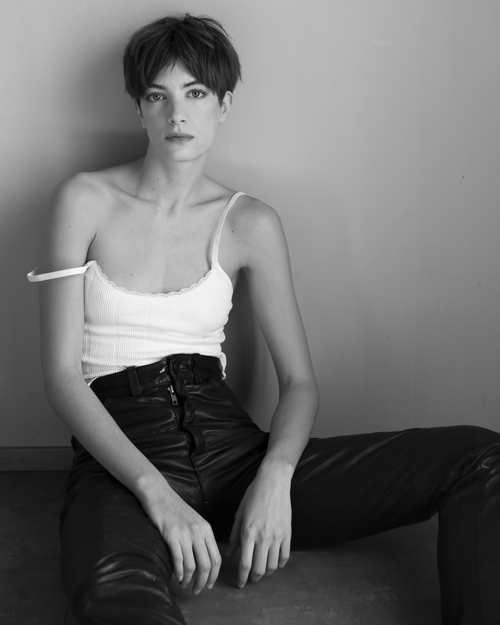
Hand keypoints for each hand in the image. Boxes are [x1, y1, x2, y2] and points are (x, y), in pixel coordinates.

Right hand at [140, 485, 220, 593]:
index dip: (214, 576)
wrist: (159, 494)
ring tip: (183, 586)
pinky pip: (178, 559)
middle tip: (196, 591)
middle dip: (202, 582)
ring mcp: (185, 533)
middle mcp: (198, 532)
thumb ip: (201, 537)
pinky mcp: (171, 534)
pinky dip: (179, 573)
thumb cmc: (175, 509)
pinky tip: (177, 578)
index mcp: (206, 529)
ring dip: (189, 580)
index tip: (209, 585)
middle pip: (207, 565)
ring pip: (192, 565)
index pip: (217, 558)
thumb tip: (204, 561)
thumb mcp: (194, 521)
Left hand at [227, 464, 291, 587]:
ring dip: (267, 572)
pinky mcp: (288, 534)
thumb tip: (230, 554)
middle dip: (254, 578)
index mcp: (248, 532)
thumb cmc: (253, 495)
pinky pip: (285, 556)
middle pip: (260, 569)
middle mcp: (263, 537)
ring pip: (273, 566)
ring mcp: (277, 536)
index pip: (245, 564)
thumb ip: (235, 536)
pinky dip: (280, 564)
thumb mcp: (239, 514)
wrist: (273, 482)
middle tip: (250, 579)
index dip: (242, 577)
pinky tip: (274, 562)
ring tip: (262, 571)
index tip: (240, 583)